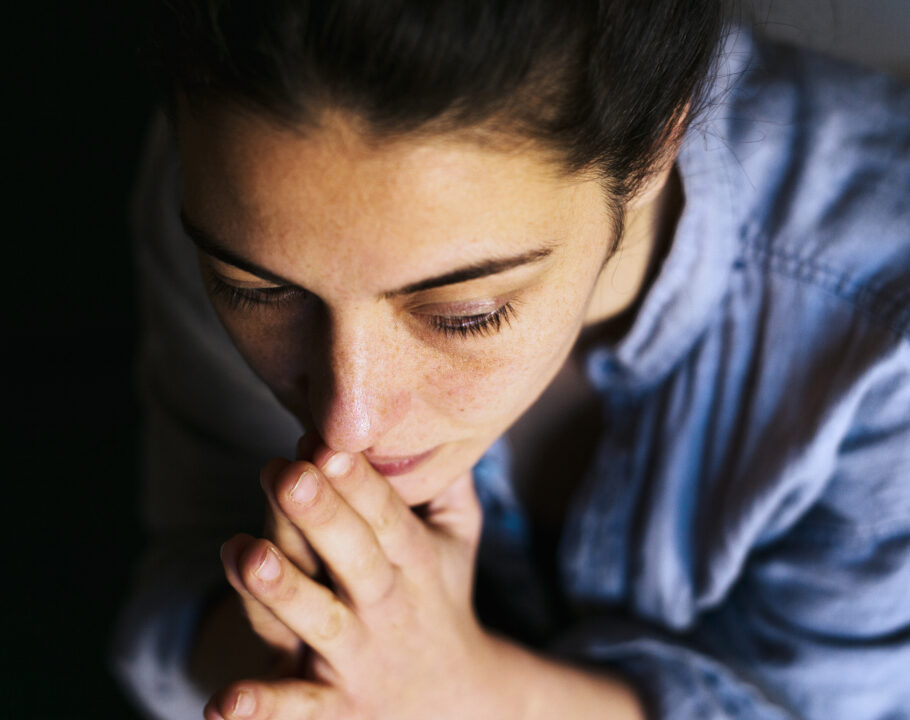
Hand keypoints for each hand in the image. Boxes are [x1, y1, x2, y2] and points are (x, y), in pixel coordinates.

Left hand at [208, 443, 504, 719]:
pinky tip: (222, 705)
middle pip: (357, 561)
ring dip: (284, 593)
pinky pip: (296, 711)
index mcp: (418, 564)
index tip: (327, 441)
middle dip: (323, 517)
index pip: (389, 518)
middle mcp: (389, 610)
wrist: (457, 706)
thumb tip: (439, 410)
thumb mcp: (458, 539)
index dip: (358, 481)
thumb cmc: (440, 600)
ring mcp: (359, 661)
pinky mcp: (332, 710)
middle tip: (288, 473)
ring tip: (244, 554)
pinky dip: (261, 709)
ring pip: (320, 624)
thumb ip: (449, 481)